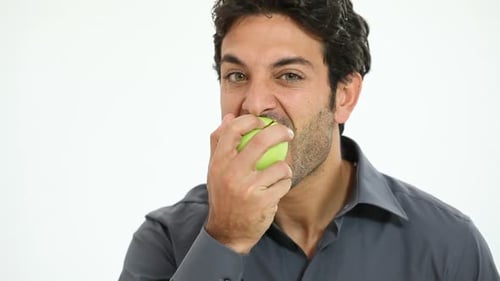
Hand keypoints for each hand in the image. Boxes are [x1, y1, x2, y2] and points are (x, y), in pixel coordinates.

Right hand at [205, 114, 293, 253]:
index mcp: (219, 162)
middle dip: (280, 132)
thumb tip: (230, 116)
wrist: (227, 232)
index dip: (250, 120)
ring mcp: (248, 187)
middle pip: (261, 141)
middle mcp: (232, 173)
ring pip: (280, 165)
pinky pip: (284, 183)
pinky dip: (284, 184)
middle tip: (288, 133)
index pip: (233, 130)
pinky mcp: (264, 201)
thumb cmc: (223, 195)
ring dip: (284, 168)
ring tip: (278, 175)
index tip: (262, 122)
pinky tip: (276, 189)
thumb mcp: (215, 170)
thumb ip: (219, 142)